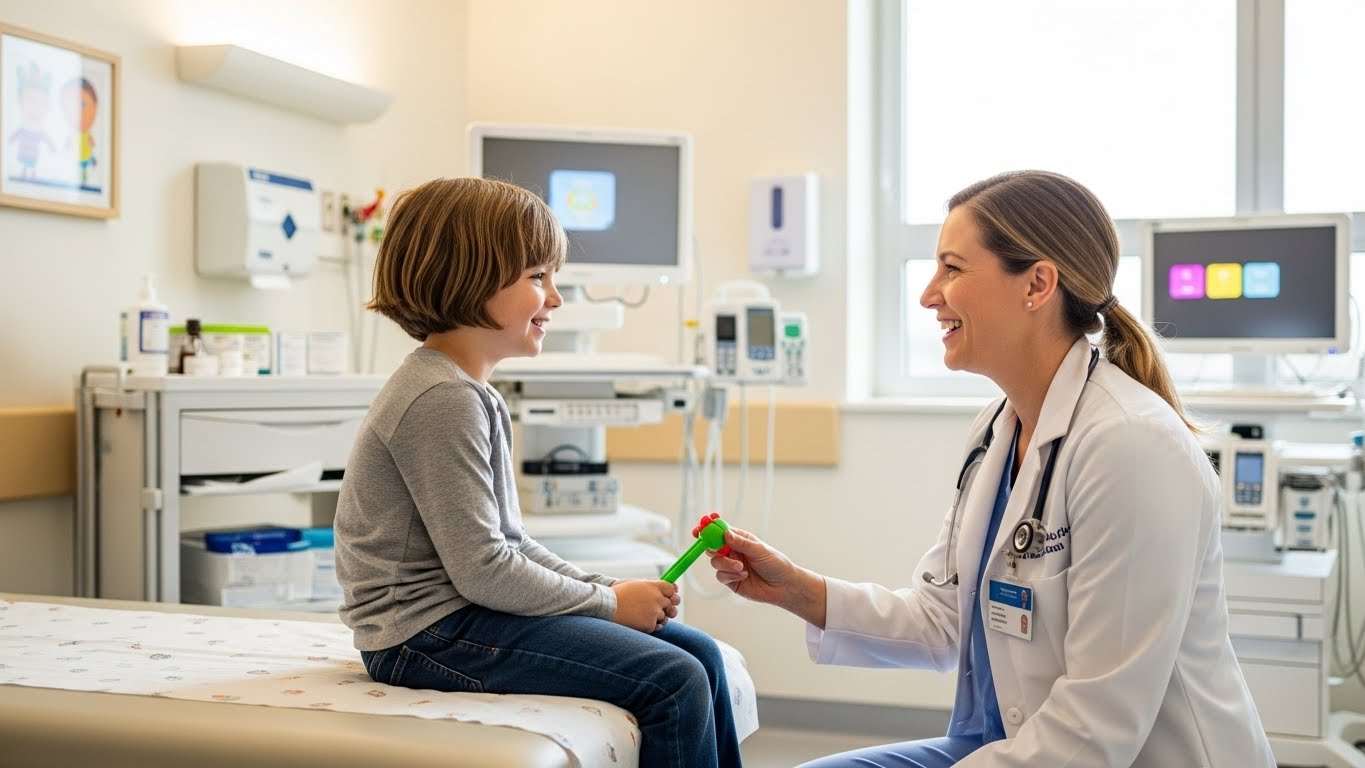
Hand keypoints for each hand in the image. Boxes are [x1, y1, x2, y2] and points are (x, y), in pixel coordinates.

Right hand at [610, 580, 677, 632]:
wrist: (607, 608)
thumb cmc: (619, 595)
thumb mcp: (636, 585)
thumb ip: (652, 586)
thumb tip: (669, 588)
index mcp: (653, 586)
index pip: (671, 589)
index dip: (670, 593)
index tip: (668, 596)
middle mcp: (657, 598)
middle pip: (670, 603)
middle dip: (665, 606)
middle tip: (654, 608)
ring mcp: (654, 612)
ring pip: (664, 616)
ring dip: (657, 617)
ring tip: (641, 615)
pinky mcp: (650, 625)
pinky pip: (656, 626)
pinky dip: (649, 625)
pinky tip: (638, 622)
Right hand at [709, 527, 826, 627]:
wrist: (783, 586)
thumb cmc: (775, 564)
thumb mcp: (759, 550)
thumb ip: (741, 543)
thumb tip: (725, 533)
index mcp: (740, 539)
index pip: (719, 531)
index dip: (707, 529)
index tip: (698, 530)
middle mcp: (733, 551)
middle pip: (712, 546)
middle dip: (710, 547)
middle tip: (716, 550)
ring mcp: (730, 565)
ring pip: (715, 561)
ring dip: (726, 564)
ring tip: (742, 568)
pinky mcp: (730, 580)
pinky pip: (720, 576)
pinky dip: (730, 575)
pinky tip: (743, 576)